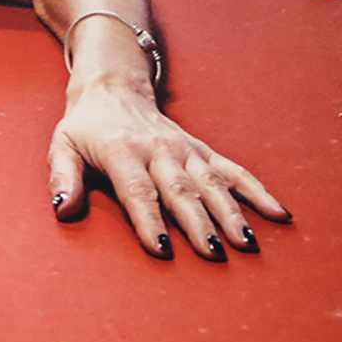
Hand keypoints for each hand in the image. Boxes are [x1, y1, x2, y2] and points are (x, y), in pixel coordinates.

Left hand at [47, 81, 290, 260]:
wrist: (114, 87)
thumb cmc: (86, 126)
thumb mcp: (63, 146)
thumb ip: (63, 177)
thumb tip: (63, 210)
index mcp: (122, 151)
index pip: (138, 191)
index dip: (149, 220)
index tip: (162, 249)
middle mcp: (159, 150)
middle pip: (180, 190)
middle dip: (198, 223)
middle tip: (213, 254)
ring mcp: (185, 150)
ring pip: (212, 183)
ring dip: (231, 213)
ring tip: (247, 244)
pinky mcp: (202, 151)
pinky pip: (234, 171)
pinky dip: (257, 191)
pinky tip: (279, 213)